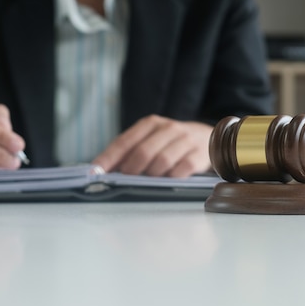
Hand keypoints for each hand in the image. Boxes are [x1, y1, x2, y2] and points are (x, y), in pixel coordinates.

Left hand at [92, 115, 212, 177]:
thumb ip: (130, 151)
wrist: (208, 137)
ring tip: (149, 181)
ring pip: (161, 161)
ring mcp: (184, 141)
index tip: (96, 172)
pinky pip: (181, 170)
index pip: (124, 141)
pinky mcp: (198, 154)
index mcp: (150, 124)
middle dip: (131, 170)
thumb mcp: (151, 140)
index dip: (109, 158)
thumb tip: (104, 170)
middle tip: (126, 180)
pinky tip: (168, 180)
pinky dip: (171, 178)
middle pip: (143, 152)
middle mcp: (167, 128)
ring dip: (151, 176)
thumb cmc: (171, 143)